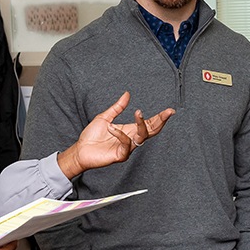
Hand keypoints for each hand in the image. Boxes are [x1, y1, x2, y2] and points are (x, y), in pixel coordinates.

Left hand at [58, 92, 174, 178]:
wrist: (80, 150)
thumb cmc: (92, 136)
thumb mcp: (105, 117)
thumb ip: (118, 107)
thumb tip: (127, 94)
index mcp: (130, 130)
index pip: (150, 124)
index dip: (160, 117)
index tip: (170, 110)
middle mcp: (132, 139)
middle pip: (152, 131)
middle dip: (161, 121)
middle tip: (168, 112)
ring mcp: (127, 148)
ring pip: (142, 137)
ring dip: (142, 124)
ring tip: (138, 113)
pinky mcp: (120, 155)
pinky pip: (126, 144)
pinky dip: (120, 134)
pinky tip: (111, 127)